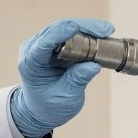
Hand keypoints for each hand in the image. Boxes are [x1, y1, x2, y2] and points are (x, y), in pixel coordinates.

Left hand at [10, 18, 113, 137]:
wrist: (41, 109)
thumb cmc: (49, 106)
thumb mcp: (65, 97)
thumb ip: (77, 80)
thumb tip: (94, 65)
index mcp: (31, 63)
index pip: (44, 43)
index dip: (61, 32)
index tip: (76, 27)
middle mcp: (33, 49)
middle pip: (57, 29)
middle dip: (83, 27)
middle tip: (106, 30)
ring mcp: (43, 44)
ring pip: (65, 27)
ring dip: (87, 28)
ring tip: (107, 31)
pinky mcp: (53, 44)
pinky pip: (69, 33)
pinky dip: (85, 33)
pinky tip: (100, 35)